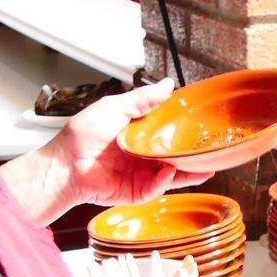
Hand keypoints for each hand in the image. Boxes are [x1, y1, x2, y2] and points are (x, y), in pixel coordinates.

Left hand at [40, 81, 198, 209]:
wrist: (65, 166)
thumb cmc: (81, 136)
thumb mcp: (115, 107)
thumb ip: (142, 98)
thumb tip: (167, 85)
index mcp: (138, 134)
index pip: (168, 131)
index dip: (184, 129)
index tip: (201, 124)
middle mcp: (142, 155)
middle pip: (175, 155)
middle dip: (193, 154)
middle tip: (211, 149)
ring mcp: (140, 174)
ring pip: (172, 174)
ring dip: (189, 171)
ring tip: (205, 166)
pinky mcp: (136, 191)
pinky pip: (157, 187)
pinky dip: (165, 181)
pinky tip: (171, 172)